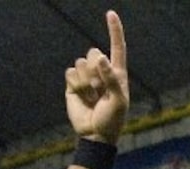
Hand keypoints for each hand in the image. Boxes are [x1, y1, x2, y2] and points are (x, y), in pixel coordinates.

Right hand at [64, 10, 128, 143]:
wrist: (95, 134)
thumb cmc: (112, 120)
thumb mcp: (119, 101)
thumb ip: (111, 78)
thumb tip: (99, 56)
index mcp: (117, 74)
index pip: (117, 48)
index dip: (114, 31)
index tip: (111, 13)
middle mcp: (101, 72)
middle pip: (93, 52)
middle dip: (96, 71)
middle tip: (101, 92)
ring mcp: (87, 77)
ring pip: (81, 62)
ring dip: (87, 82)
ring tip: (93, 98)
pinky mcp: (73, 84)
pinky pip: (71, 72)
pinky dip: (77, 85)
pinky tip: (83, 98)